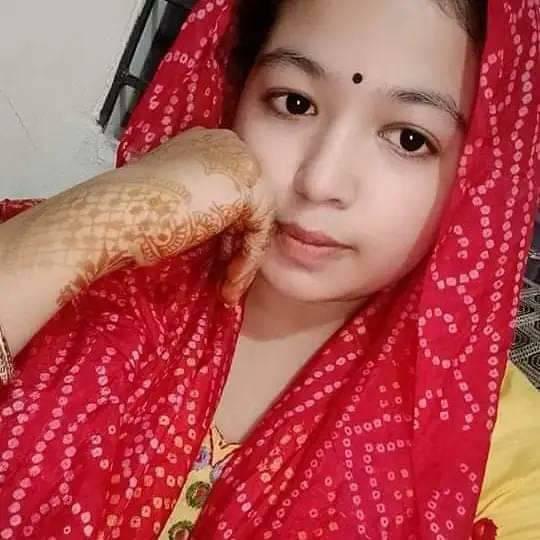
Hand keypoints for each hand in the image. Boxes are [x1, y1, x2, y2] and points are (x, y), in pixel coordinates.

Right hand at [124, 128, 274, 302]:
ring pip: (256, 219)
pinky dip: (247, 261)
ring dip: (243, 259)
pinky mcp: (248, 186)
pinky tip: (230, 282)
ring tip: (227, 286)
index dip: (228, 229)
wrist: (121, 212)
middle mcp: (227, 145)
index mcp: (207, 143)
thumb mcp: (176, 199)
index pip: (233, 189)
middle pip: (249, 203)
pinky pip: (259, 231)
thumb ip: (202, 200)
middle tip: (226, 276)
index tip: (219, 259)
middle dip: (238, 244)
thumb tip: (221, 226)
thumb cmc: (133, 210)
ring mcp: (240, 162)